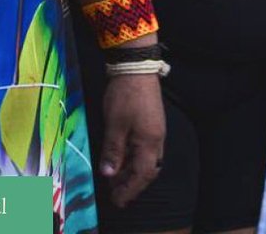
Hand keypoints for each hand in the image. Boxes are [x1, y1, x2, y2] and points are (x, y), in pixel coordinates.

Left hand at [99, 73, 165, 207]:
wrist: (136, 66)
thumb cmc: (125, 96)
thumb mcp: (115, 124)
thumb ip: (113, 151)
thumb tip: (109, 174)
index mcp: (150, 142)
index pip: (142, 175)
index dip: (129, 190)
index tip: (117, 200)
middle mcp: (156, 139)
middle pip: (148, 170)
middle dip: (132, 184)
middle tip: (115, 193)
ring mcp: (155, 130)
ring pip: (147, 160)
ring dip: (132, 171)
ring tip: (116, 179)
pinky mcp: (150, 122)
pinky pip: (145, 149)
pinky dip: (134, 159)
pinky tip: (122, 158)